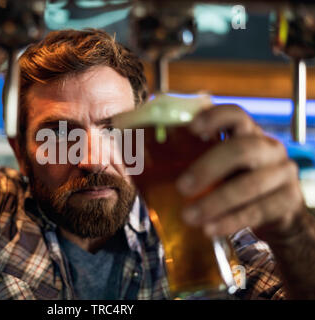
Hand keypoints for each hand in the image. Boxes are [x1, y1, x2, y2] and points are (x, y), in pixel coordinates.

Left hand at [177, 104, 306, 240]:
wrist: (276, 214)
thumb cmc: (235, 184)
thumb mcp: (218, 168)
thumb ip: (190, 160)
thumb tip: (137, 156)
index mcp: (246, 133)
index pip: (235, 115)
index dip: (215, 118)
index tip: (192, 129)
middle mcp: (267, 147)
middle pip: (241, 149)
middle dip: (208, 168)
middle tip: (181, 188)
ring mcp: (282, 172)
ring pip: (250, 184)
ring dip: (216, 202)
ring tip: (189, 217)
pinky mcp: (288, 200)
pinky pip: (259, 210)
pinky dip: (231, 220)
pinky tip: (210, 228)